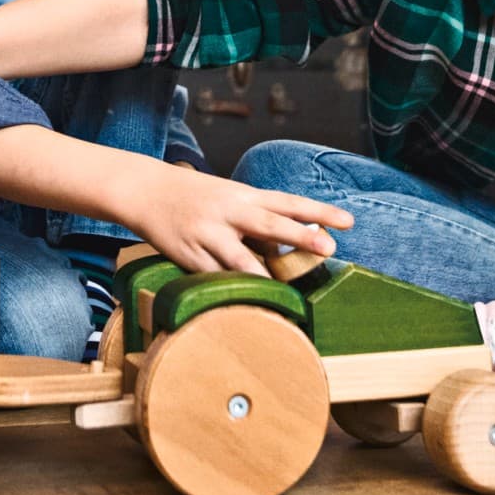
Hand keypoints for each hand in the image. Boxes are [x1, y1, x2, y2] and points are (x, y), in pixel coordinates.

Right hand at [125, 166, 352, 274]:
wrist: (146, 190)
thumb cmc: (198, 197)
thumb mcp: (230, 198)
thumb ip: (258, 221)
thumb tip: (289, 250)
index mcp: (244, 195)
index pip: (288, 202)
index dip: (319, 211)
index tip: (349, 222)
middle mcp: (229, 211)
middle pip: (271, 224)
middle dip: (301, 236)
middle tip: (329, 247)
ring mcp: (208, 233)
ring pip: (241, 259)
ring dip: (264, 278)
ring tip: (287, 296)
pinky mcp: (188, 255)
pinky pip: (214, 278)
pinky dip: (231, 291)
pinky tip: (246, 305)